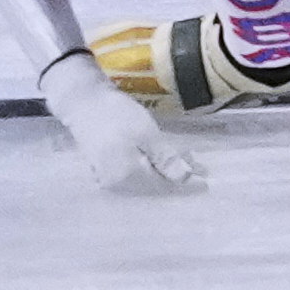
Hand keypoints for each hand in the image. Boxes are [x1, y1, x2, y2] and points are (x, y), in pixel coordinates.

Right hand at [41, 51, 203, 193]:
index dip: (186, 183)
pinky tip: (158, 159)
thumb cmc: (116, 114)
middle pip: (154, 187)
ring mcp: (108, 182)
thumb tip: (186, 180)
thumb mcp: (146, 133)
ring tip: (182, 161)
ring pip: (144, 183)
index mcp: (128, 178)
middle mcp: (117, 187)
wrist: (83, 102)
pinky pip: (133, 177)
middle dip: (176, 177)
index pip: (164, 186)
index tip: (206, 181)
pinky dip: (148, 170)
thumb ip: (165, 159)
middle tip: (198, 167)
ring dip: (164, 174)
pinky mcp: (104, 173)